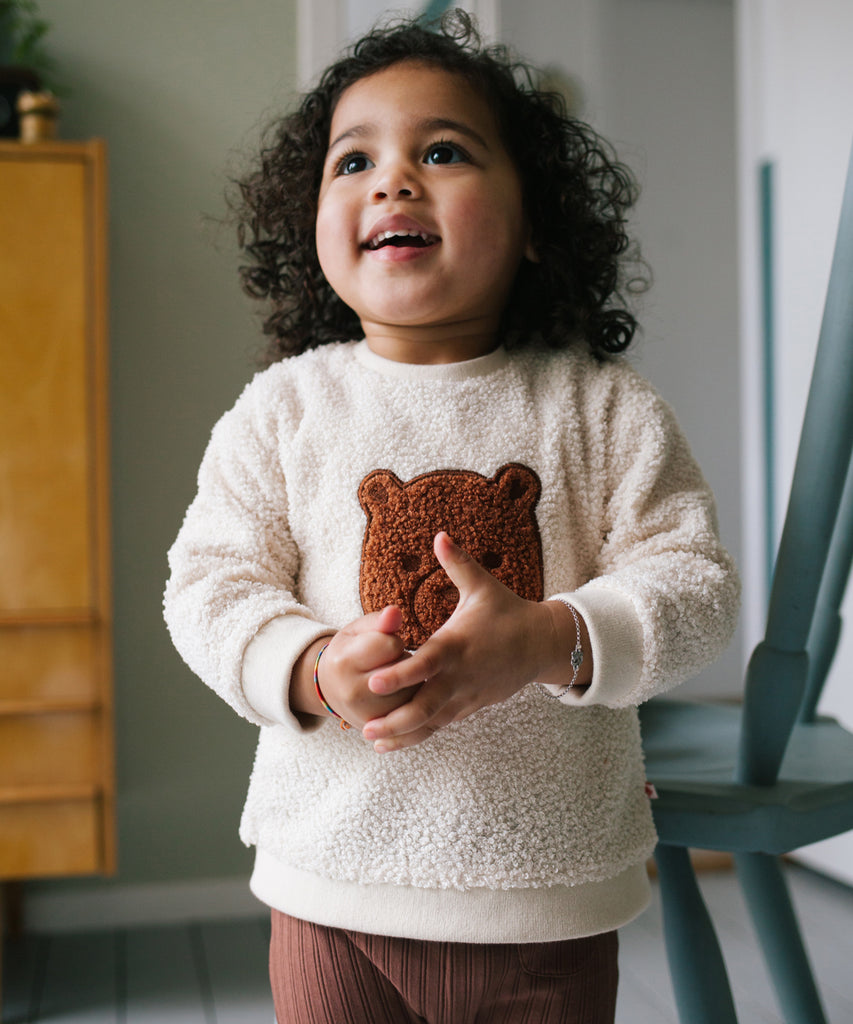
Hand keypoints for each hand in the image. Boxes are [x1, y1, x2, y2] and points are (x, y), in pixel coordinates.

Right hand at [311, 605, 420, 730]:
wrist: (331, 688)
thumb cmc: (351, 651)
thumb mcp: (359, 630)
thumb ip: (379, 621)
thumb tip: (395, 612)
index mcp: (344, 662)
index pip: (391, 645)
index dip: (394, 641)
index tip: (384, 644)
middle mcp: (352, 693)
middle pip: (403, 672)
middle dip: (403, 663)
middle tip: (388, 662)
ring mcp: (365, 716)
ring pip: (411, 694)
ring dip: (410, 684)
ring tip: (393, 679)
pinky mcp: (378, 730)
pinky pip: (410, 715)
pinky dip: (411, 702)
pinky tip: (398, 694)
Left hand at [362, 532, 587, 752]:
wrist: (542, 645)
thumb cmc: (508, 612)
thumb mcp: (483, 586)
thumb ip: (457, 563)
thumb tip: (439, 535)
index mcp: (456, 645)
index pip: (425, 664)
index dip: (399, 675)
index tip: (373, 682)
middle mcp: (459, 675)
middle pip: (425, 704)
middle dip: (395, 718)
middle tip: (364, 727)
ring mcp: (466, 695)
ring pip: (433, 720)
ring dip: (404, 733)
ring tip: (373, 740)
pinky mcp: (470, 705)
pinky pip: (442, 724)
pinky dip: (419, 734)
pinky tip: (393, 742)